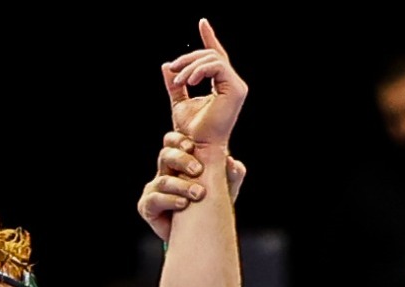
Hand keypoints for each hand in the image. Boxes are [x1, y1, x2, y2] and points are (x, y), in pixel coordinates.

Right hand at [137, 131, 246, 241]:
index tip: (193, 146)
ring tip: (199, 194)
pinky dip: (170, 201)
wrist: (199, 234)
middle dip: (181, 160)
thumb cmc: (211, 205)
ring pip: (163, 180)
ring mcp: (154, 189)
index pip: (173, 142)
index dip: (179, 140)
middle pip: (166, 155)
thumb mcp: (227, 188)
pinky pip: (155, 200)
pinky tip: (183, 204)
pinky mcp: (147, 206)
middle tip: (198, 170)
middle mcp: (165, 172)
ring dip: (182, 186)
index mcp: (180, 161)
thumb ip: (232, 175)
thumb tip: (233, 163)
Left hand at [162, 19, 246, 146]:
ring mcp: (237, 87)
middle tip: (173, 69)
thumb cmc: (191, 131)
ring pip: (212, 59)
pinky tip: (188, 81)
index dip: (209, 38)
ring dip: (191, 66)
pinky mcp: (236, 89)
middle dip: (189, 59)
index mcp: (223, 86)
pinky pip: (217, 66)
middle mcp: (233, 85)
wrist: (198, 147)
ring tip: (178, 81)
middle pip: (211, 56)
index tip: (202, 22)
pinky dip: (199, 70)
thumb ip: (175, 84)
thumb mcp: (179, 101)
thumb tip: (166, 65)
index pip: (216, 58)